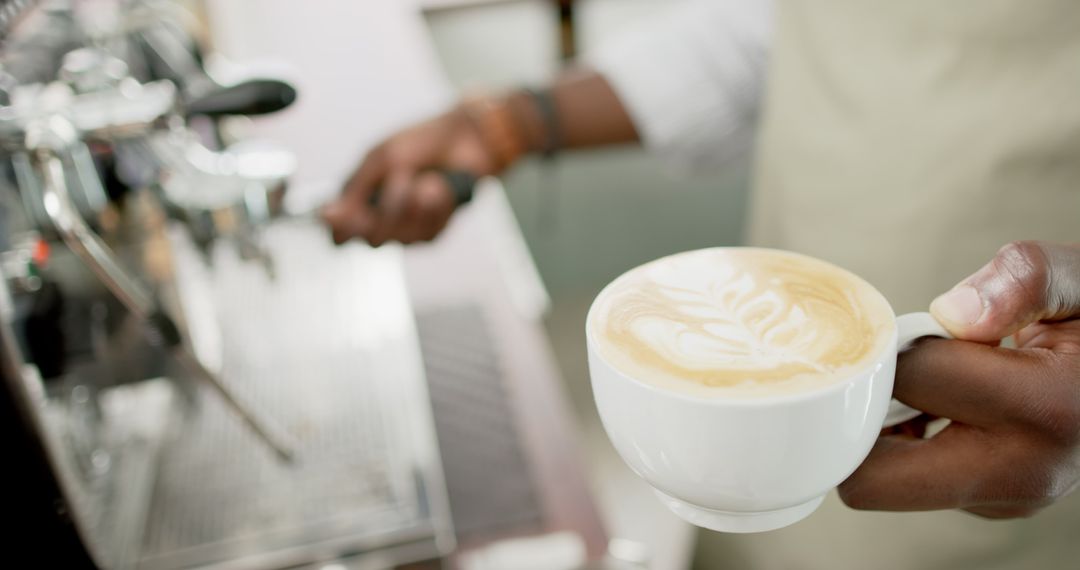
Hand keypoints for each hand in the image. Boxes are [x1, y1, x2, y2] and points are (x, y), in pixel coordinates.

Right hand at [321, 105, 498, 245]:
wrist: (464, 139)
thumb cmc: (420, 144)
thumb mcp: (381, 160)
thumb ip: (355, 191)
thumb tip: (324, 216)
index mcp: (359, 200)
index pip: (340, 234)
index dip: (345, 230)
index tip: (359, 212)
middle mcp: (380, 220)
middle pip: (373, 240)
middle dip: (389, 210)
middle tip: (402, 181)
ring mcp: (407, 229)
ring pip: (403, 236)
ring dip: (416, 202)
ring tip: (425, 179)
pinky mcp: (432, 232)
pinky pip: (429, 232)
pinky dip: (436, 205)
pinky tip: (440, 187)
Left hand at [839, 241, 1079, 518]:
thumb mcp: (1079, 281)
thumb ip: (1023, 281)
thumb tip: (956, 313)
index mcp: (1044, 408)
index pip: (912, 379)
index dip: (897, 344)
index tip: (913, 329)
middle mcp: (1023, 471)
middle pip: (874, 478)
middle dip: (862, 418)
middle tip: (891, 371)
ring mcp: (1006, 499)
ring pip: (885, 484)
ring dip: (884, 432)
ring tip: (927, 386)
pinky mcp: (992, 505)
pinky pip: (912, 482)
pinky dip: (908, 444)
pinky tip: (938, 406)